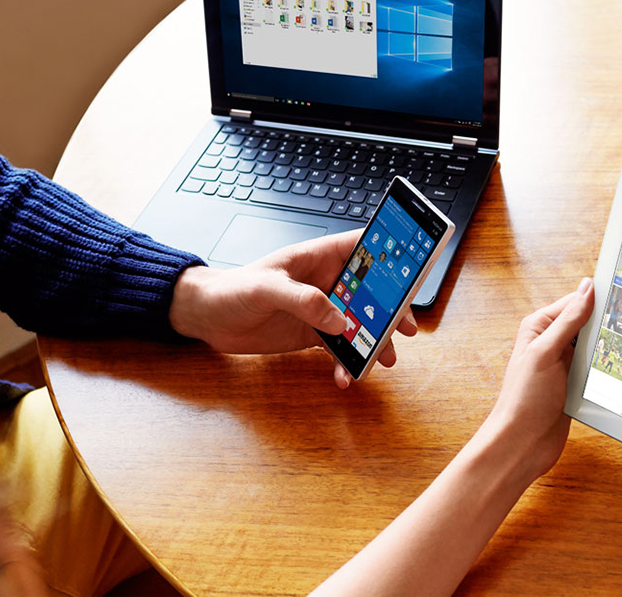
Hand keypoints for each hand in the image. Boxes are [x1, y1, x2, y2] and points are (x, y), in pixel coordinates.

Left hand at [168, 230, 416, 387]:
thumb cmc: (232, 289)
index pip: (363, 246)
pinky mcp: (312, 334)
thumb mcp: (266, 290)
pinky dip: (347, 363)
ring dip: (374, 341)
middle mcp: (326, 282)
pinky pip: (339, 348)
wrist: (207, 318)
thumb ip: (304, 301)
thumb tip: (340, 320)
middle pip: (371, 290)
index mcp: (318, 257)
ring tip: (386, 359)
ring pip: (360, 322)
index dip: (390, 252)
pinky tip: (346, 377)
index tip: (413, 266)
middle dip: (391, 308)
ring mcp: (321, 309)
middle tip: (405, 328)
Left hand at [481, 277, 594, 483]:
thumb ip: (568, 320)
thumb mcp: (545, 352)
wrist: (522, 444)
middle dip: (608, 325)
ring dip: (610, 350)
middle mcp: (551, 342)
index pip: (575, 301)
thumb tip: (588, 288)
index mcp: (539, 326)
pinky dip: (608, 369)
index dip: (599, 298)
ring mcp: (564, 363)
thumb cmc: (524, 398)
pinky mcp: (574, 384)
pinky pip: (597, 368)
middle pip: (588, 323)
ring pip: (596, 347)